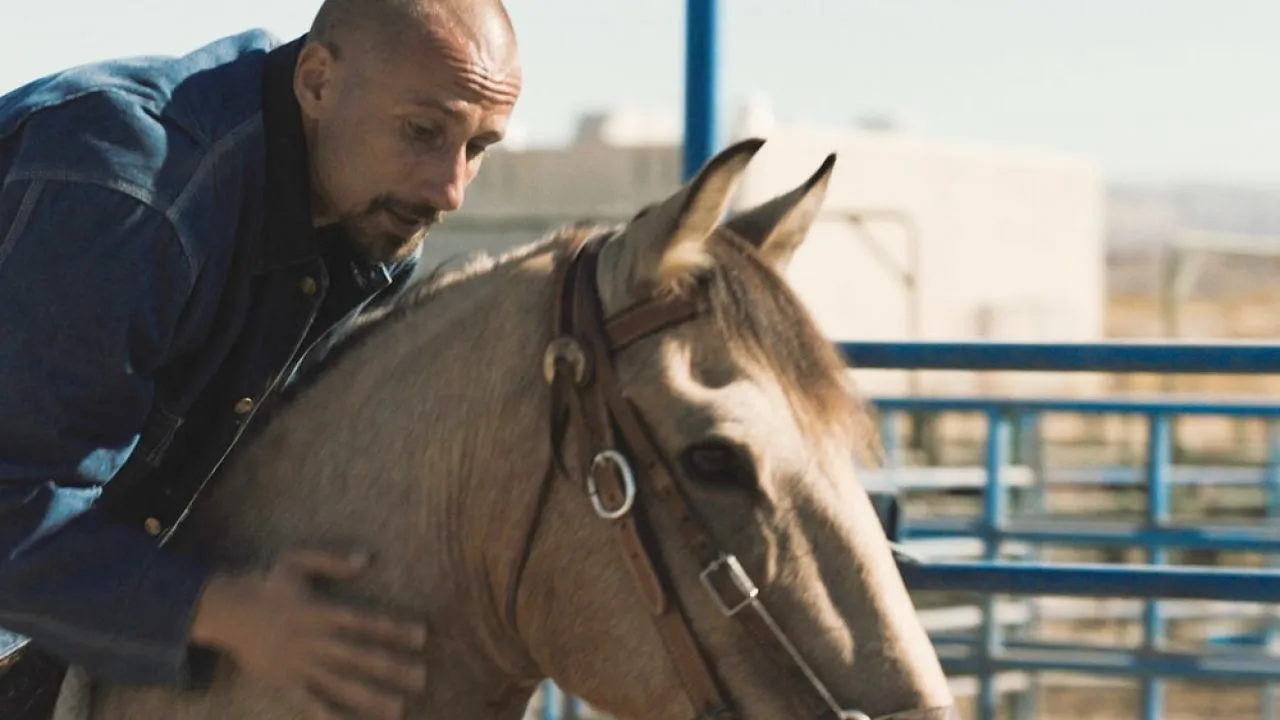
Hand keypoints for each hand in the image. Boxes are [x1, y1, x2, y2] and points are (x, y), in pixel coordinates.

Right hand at [189, 547, 427, 718]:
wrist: (224, 610)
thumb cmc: (267, 581)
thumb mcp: (296, 560)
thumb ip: (332, 560)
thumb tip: (367, 558)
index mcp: (317, 610)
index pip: (362, 621)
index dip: (392, 628)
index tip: (422, 635)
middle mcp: (311, 640)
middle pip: (357, 657)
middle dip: (391, 668)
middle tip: (422, 678)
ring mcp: (298, 664)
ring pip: (339, 684)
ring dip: (370, 697)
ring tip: (400, 709)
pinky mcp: (284, 681)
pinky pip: (309, 702)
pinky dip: (329, 716)